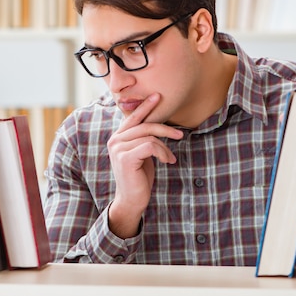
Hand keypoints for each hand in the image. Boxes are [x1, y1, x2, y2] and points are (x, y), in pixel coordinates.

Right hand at [106, 93, 182, 238]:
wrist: (132, 200)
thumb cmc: (139, 177)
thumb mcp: (141, 153)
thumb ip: (143, 139)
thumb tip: (156, 125)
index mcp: (118, 137)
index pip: (133, 117)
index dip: (145, 106)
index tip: (157, 96)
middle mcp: (115, 140)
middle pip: (145, 125)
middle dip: (165, 129)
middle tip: (180, 134)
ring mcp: (118, 149)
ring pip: (150, 137)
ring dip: (165, 148)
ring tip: (170, 158)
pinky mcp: (125, 158)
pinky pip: (150, 146)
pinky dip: (162, 153)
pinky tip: (166, 161)